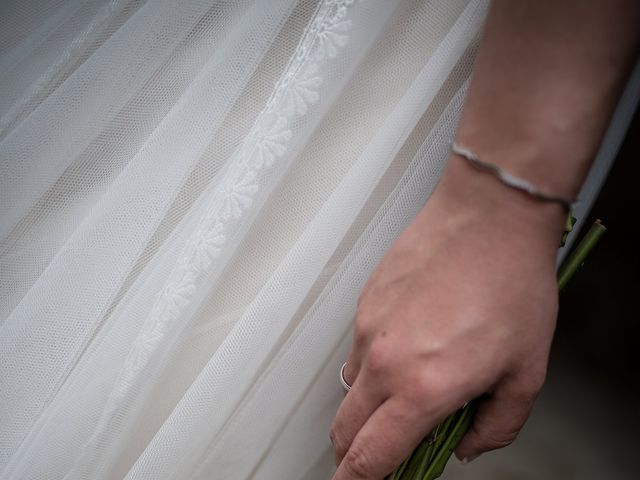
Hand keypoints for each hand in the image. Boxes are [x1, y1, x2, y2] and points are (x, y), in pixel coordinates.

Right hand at [329, 157, 565, 478]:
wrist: (485, 215)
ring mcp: (368, 328)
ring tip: (404, 392)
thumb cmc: (509, 283)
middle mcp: (384, 361)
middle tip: (380, 456)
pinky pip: (356, 350)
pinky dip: (372, 366)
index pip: (370, 458)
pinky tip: (406, 347)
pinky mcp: (364, 302)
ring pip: (349, 389)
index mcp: (423, 387)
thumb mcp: (526, 371)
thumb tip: (470, 444)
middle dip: (353, 455)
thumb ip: (498, 425)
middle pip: (344, 430)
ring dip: (367, 407)